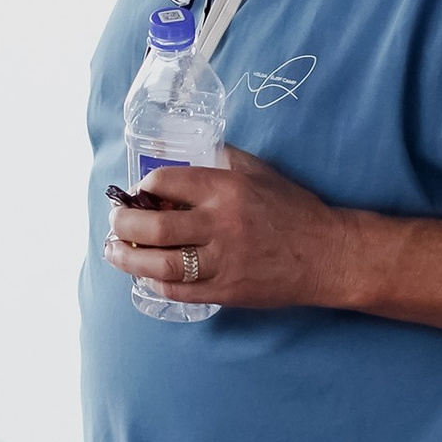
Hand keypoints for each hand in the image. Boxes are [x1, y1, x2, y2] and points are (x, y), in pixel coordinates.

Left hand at [105, 150, 358, 313]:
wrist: (327, 255)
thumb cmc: (293, 209)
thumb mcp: (259, 171)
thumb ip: (222, 159)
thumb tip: (185, 151)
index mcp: (226, 189)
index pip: (166, 183)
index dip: (144, 187)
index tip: (139, 192)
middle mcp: (220, 225)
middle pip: (154, 228)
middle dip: (123, 225)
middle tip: (115, 223)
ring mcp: (223, 261)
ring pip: (160, 265)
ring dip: (128, 259)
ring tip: (114, 251)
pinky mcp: (227, 291)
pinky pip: (180, 291)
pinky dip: (156, 284)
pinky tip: (146, 276)